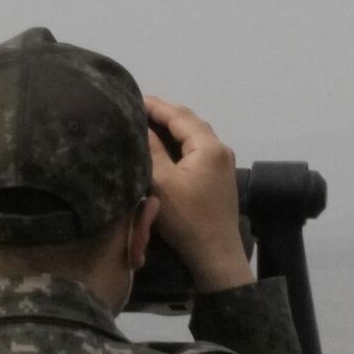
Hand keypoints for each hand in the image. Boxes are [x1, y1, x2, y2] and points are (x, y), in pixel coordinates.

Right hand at [144, 96, 254, 291]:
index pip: (178, 115)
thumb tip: (140, 126)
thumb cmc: (187, 218)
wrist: (215, 254)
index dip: (154, 105)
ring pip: (194, 135)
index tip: (130, 98)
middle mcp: (220, 149)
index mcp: (209, 146)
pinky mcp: (219, 177)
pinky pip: (197, 149)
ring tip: (146, 122)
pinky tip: (163, 145)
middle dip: (163, 113)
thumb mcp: (162, 182)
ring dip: (172, 127)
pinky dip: (179, 142)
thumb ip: (151, 150)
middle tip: (135, 108)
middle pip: (189, 121)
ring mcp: (222, 163)